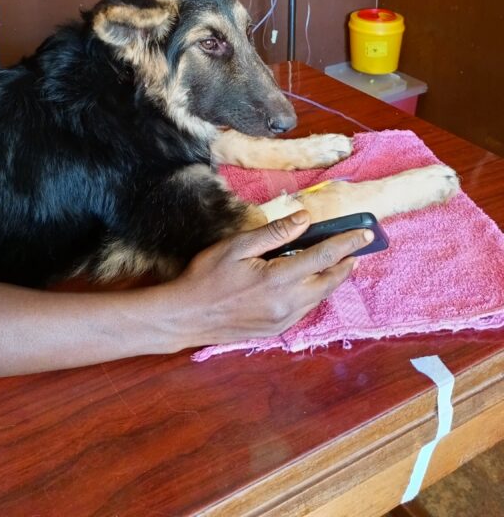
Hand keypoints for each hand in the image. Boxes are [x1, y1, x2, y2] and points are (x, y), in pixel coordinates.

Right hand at [170, 211, 372, 346]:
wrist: (186, 316)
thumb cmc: (207, 275)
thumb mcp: (237, 246)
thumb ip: (275, 232)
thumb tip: (304, 219)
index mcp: (278, 278)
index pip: (323, 257)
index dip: (347, 243)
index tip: (365, 233)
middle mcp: (287, 303)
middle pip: (329, 281)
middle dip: (346, 263)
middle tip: (357, 247)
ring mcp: (282, 320)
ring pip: (319, 298)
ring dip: (331, 279)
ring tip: (338, 263)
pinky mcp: (274, 331)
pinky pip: (304, 310)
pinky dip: (314, 293)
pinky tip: (309, 283)